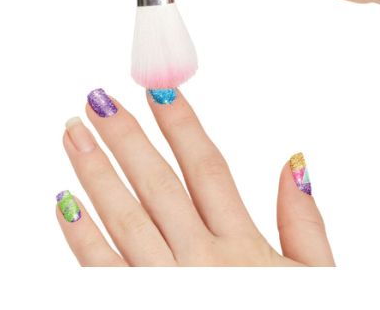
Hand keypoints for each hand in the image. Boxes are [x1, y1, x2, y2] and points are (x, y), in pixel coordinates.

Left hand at [56, 88, 333, 266]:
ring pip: (125, 218)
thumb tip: (296, 164)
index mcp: (243, 248)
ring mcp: (167, 289)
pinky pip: (104, 273)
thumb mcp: (315, 283)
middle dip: (126, 137)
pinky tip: (64, 202)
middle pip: (158, 184)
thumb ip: (305, 223)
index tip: (159, 89)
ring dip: (95, 172)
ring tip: (73, 132)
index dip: (182, 124)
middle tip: (98, 98)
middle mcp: (202, 262)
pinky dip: (81, 237)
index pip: (207, 168)